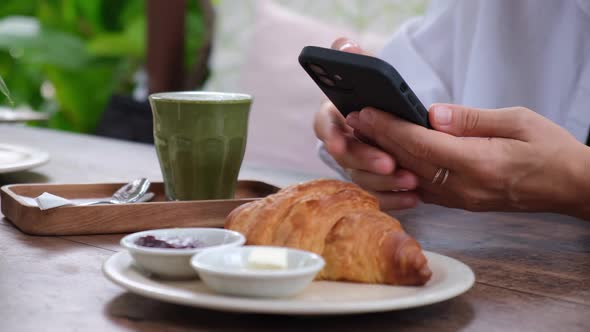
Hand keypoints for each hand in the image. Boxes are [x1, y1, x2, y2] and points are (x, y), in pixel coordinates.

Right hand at [314, 38, 418, 209]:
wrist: (400, 119)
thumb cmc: (382, 95)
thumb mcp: (371, 74)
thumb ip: (357, 60)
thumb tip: (343, 44)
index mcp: (336, 117)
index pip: (325, 126)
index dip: (330, 135)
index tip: (337, 144)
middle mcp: (341, 144)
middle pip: (345, 157)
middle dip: (366, 161)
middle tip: (389, 163)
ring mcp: (356, 167)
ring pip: (362, 179)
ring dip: (384, 182)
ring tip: (411, 182)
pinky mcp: (374, 183)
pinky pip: (379, 196)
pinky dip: (395, 198)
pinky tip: (414, 197)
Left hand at [346, 104, 589, 216]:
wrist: (570, 185)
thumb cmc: (550, 150)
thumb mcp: (517, 121)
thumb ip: (470, 120)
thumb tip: (432, 114)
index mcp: (477, 164)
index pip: (420, 144)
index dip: (389, 128)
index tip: (366, 112)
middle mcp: (463, 187)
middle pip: (408, 161)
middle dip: (377, 140)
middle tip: (353, 121)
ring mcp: (460, 199)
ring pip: (410, 178)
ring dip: (383, 157)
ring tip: (362, 137)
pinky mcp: (460, 202)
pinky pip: (421, 189)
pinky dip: (400, 174)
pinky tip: (385, 162)